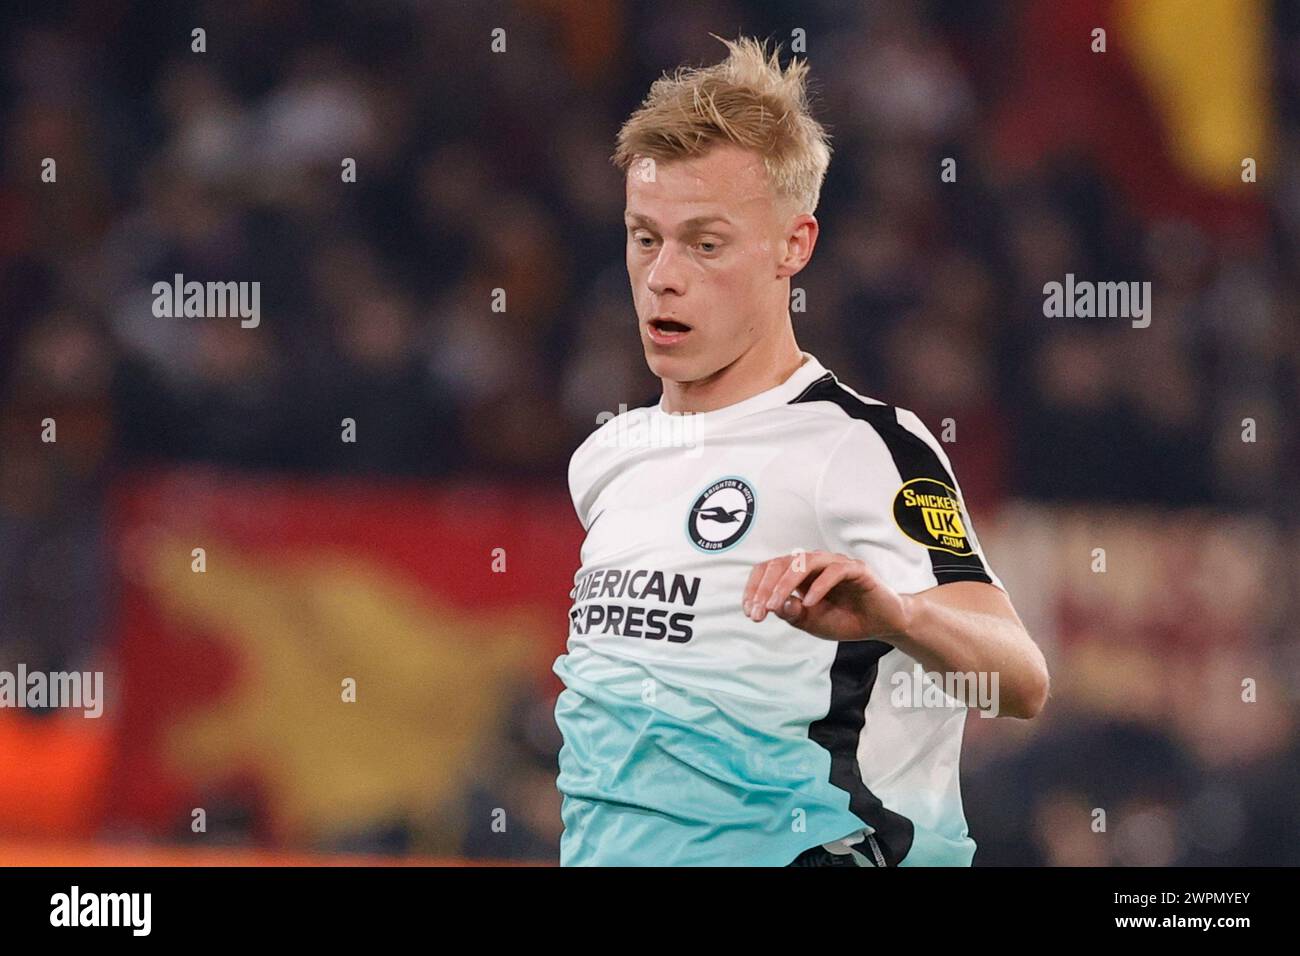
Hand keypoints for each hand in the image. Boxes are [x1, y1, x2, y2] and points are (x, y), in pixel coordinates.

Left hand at [741, 550, 911, 642]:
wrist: (881, 624)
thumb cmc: (844, 619)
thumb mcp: (811, 623)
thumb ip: (792, 614)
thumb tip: (774, 605)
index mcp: (799, 574)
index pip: (769, 570)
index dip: (755, 588)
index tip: (750, 613)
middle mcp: (814, 564)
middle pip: (781, 563)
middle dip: (765, 588)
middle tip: (759, 612)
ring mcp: (835, 564)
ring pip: (804, 561)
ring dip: (785, 584)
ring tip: (775, 605)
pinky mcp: (857, 569)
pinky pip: (835, 571)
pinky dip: (819, 586)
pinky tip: (810, 603)